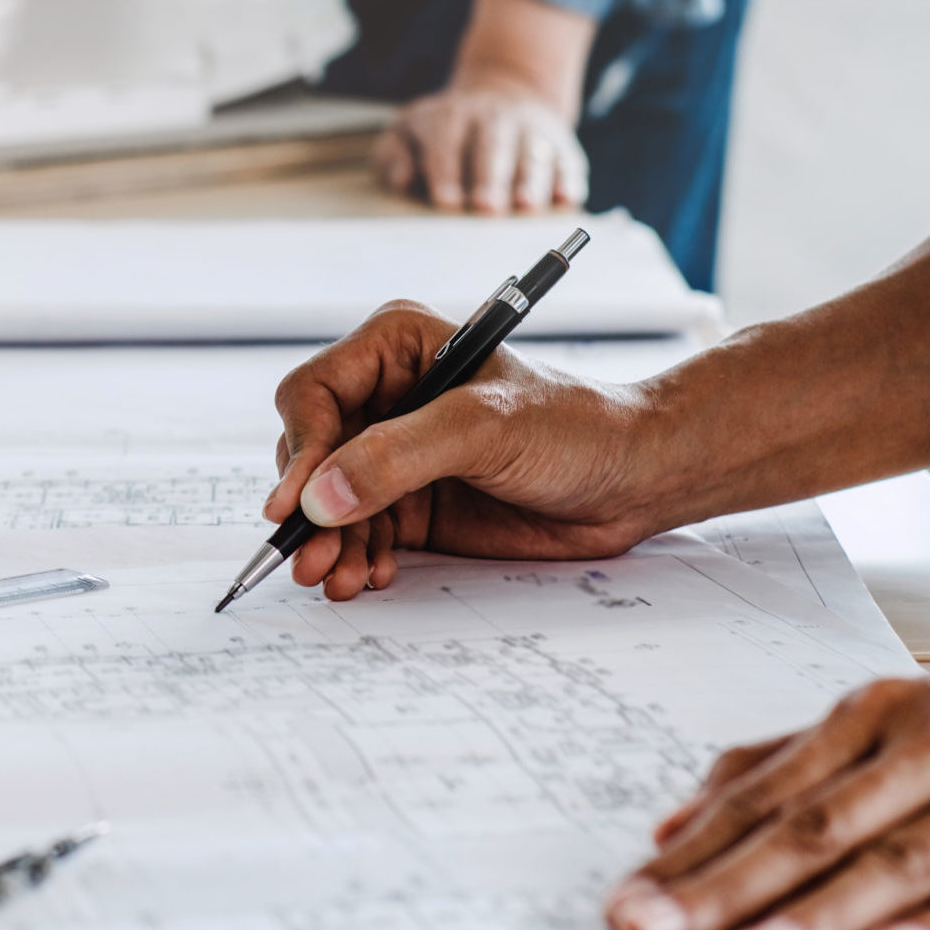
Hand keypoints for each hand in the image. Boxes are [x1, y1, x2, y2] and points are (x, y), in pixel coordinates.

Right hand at [265, 301, 667, 599]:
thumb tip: (321, 496)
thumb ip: (400, 457)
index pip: (314, 394)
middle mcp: (387, 396)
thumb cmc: (575, 427)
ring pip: (330, 501)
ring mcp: (397, 453)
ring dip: (329, 543)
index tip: (297, 505)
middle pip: (310, 453)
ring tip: (340, 580)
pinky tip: (371, 577)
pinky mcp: (413, 502)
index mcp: (398, 348)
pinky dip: (356, 557)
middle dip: (309, 508)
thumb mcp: (486, 428)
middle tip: (310, 558)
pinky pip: (361, 532)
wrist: (631, 479)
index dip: (302, 449)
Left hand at [373, 72, 588, 213]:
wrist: (502, 92)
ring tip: (526, 206)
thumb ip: (392, 156)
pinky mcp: (561, 146)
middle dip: (490, 177)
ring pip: (533, 152)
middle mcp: (495, 118)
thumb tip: (403, 178)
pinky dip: (568, 179)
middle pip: (493, 144)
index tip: (446, 201)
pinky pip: (568, 161)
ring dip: (531, 179)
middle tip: (486, 208)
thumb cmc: (443, 131)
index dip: (446, 170)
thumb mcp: (407, 132)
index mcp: (452, 115)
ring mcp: (531, 130)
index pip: (447, 140)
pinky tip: (566, 199)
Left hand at [606, 655, 929, 929]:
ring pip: (900, 857)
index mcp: (884, 711)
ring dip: (819, 914)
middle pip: (816, 825)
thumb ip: (799, 762)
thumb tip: (683, 815)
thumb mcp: (916, 723)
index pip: (771, 792)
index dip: (696, 853)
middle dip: (724, 887)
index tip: (628, 899)